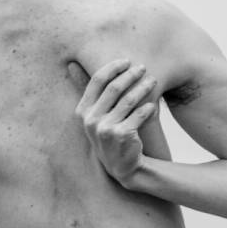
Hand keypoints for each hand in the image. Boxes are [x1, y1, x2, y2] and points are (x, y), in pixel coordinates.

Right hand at [74, 59, 156, 186]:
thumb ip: (92, 95)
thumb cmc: (109, 133)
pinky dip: (147, 109)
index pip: (97, 81)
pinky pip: (138, 115)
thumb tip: (72, 64)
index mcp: (82, 111)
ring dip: (143, 87)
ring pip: (128, 100)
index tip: (126, 60)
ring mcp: (106, 128)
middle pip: (114, 88)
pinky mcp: (121, 135)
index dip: (112, 67)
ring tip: (152, 80)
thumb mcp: (94, 117)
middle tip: (142, 67)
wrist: (121, 166)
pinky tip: (154, 106)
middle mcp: (91, 119)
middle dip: (130, 74)